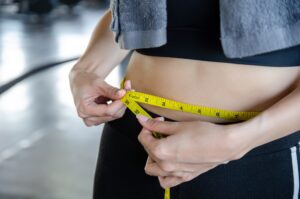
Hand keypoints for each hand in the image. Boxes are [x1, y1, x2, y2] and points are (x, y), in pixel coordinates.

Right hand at [69, 68, 132, 125]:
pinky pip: (113, 114)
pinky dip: (118, 105)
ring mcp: (93, 120)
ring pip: (115, 115)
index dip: (120, 103)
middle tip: (128, 89)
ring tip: (124, 90)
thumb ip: (111, 90)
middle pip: (113, 114)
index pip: (108, 111)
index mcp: (85, 109)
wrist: (80, 82)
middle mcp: (88, 118)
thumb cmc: (85, 81)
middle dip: (123, 102)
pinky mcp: (99, 119)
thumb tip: (123, 94)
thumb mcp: (98, 83)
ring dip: (122, 103)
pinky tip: (119, 96)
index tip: (127, 93)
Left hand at [136, 115, 250, 187]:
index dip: (147, 127)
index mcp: (160, 151)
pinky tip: (169, 162)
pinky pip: (166, 180)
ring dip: (153, 157)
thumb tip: (141, 120)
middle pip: (147, 151)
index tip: (156, 121)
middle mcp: (165, 165)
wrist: (224, 145)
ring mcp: (174, 173)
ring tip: (163, 146)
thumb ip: (157, 125)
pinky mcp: (184, 177)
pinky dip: (163, 174)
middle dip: (151, 138)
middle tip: (162, 129)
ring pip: (152, 169)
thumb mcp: (177, 126)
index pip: (143, 139)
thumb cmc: (204, 134)